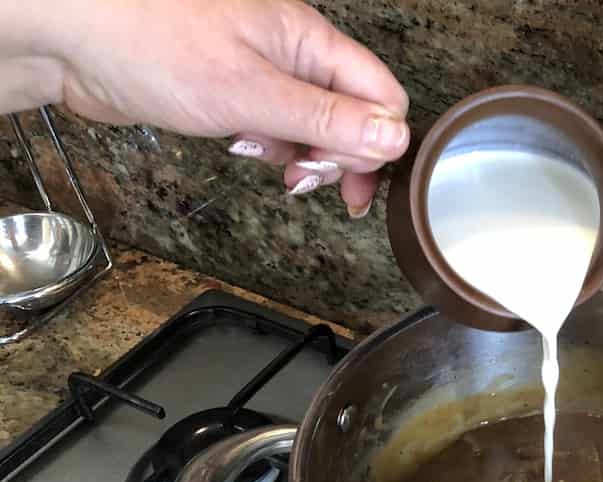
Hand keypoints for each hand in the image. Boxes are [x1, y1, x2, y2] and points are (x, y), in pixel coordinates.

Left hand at [7, 0, 408, 216]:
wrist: (70, 38)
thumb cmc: (150, 44)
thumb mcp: (252, 94)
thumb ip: (327, 120)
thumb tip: (393, 139)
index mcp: (308, 39)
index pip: (380, 94)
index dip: (379, 144)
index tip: (357, 183)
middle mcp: (292, 52)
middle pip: (351, 112)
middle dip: (342, 156)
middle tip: (313, 184)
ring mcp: (261, 70)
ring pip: (313, 124)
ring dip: (306, 157)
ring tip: (284, 175)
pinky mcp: (230, 90)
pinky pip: (275, 126)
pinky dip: (272, 148)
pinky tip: (249, 151)